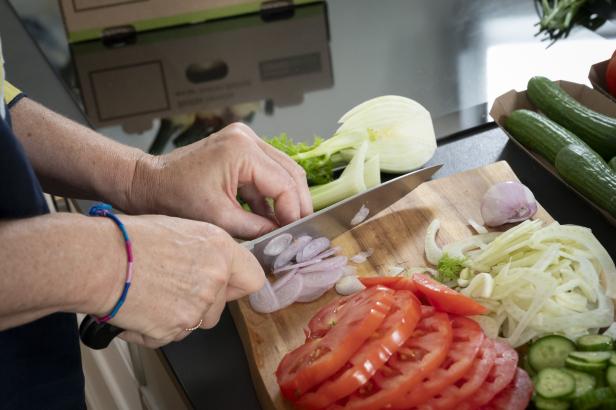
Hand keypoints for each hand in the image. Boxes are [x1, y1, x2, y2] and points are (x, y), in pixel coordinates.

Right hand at [91, 214, 264, 347]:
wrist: (98, 261)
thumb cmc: (129, 239)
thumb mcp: (181, 230)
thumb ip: (207, 251)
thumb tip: (215, 263)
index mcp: (220, 249)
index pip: (253, 278)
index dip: (239, 284)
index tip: (230, 286)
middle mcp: (215, 278)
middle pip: (223, 305)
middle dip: (204, 302)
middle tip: (175, 287)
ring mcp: (197, 306)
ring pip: (199, 322)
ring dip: (181, 315)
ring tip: (154, 293)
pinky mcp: (175, 328)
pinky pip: (172, 335)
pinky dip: (156, 327)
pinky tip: (140, 306)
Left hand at [129, 123, 312, 238]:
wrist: (148, 183)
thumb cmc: (174, 197)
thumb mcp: (219, 218)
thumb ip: (257, 227)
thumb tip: (283, 236)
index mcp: (242, 150)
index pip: (285, 183)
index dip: (294, 211)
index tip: (296, 233)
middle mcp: (247, 138)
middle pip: (290, 172)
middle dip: (297, 203)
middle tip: (299, 229)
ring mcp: (244, 140)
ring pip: (283, 171)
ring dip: (286, 198)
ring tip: (287, 225)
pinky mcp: (240, 149)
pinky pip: (267, 171)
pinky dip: (271, 194)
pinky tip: (271, 216)